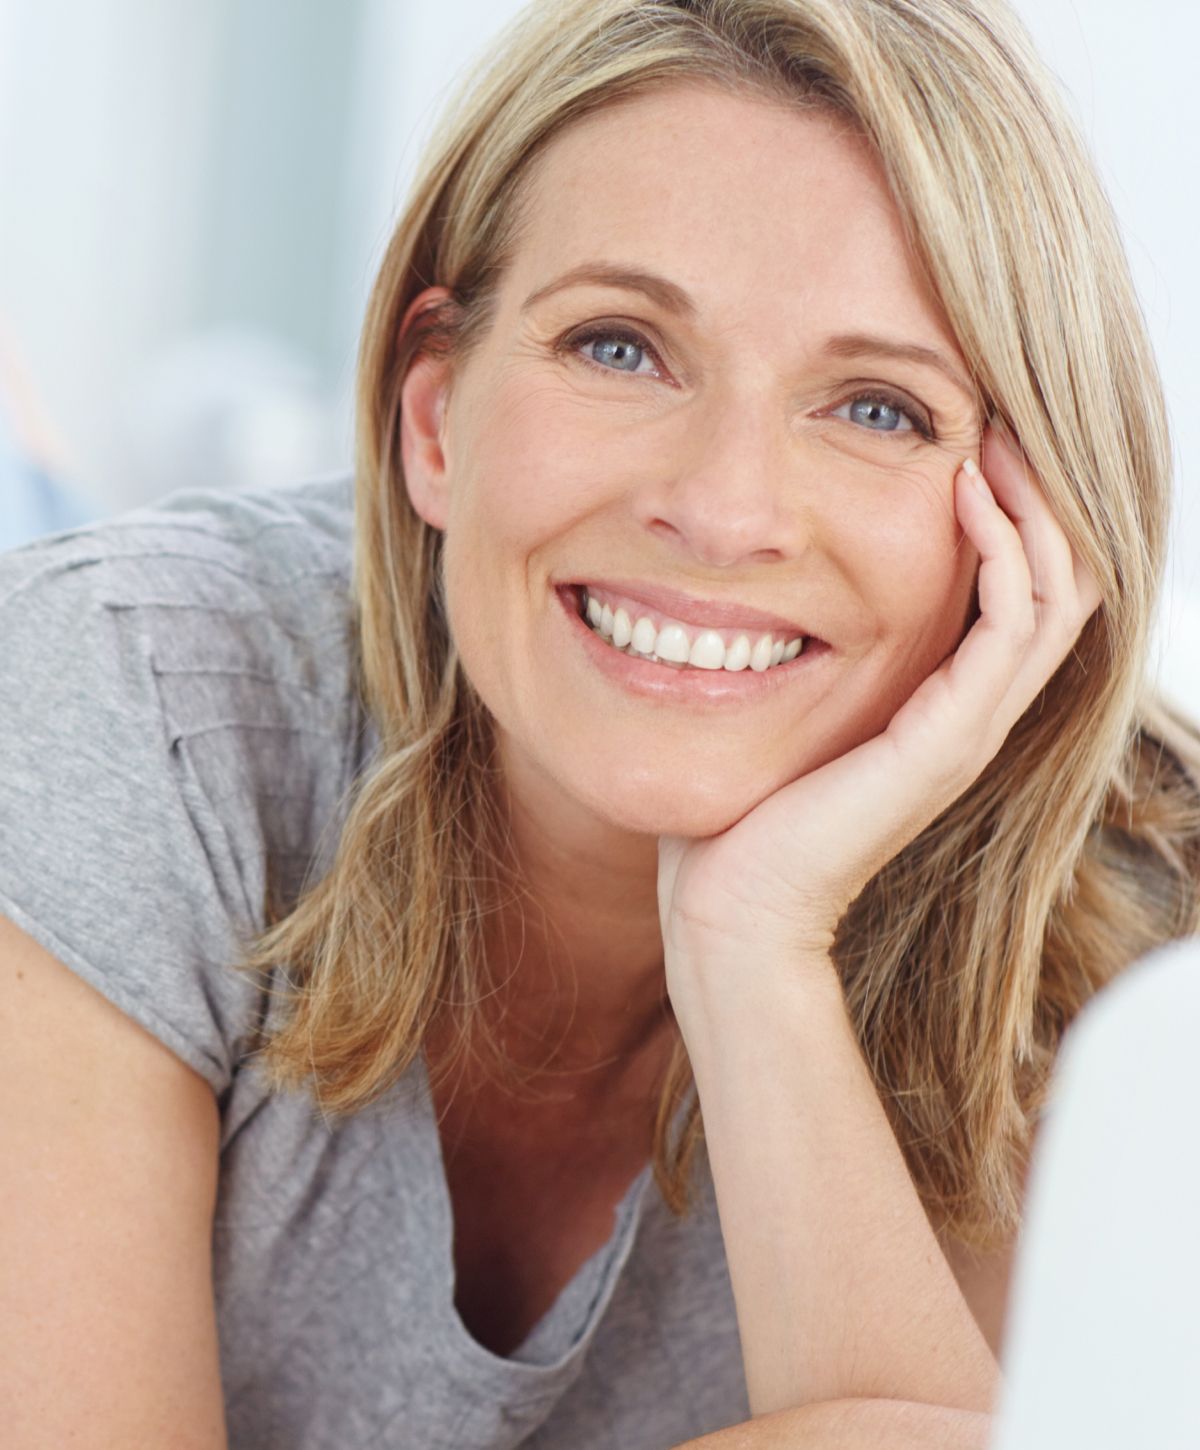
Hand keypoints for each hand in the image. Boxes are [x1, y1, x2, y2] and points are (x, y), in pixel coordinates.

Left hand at [657, 422, 1102, 981]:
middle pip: (1064, 586)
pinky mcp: (948, 739)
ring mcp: (970, 729)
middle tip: (1000, 425)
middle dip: (1040, 499)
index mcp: (943, 709)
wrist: (734, 908)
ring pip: (1059, 596)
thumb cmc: (743, 816)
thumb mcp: (783, 713)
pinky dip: (1001, 550)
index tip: (969, 444)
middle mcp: (973, 716)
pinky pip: (1011, 624)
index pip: (1024, 597)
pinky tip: (962, 495)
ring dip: (1034, 509)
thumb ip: (799, 658)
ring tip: (993, 440)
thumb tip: (755, 595)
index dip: (1014, 517)